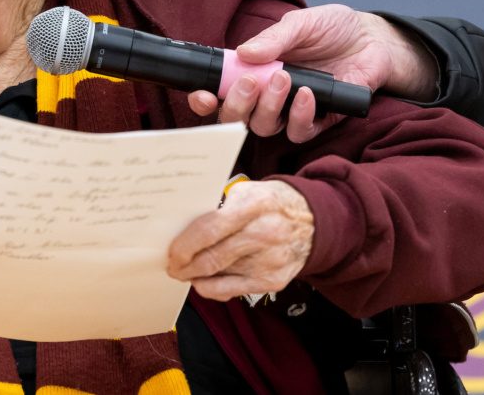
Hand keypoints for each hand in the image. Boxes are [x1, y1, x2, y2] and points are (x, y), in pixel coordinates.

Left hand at [168, 180, 312, 301]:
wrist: (313, 222)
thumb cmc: (270, 203)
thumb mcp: (246, 191)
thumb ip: (217, 207)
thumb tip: (181, 228)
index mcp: (254, 205)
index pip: (209, 229)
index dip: (184, 245)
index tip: (170, 252)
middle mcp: (264, 234)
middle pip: (212, 258)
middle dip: (184, 266)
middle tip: (172, 266)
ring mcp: (270, 261)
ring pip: (218, 277)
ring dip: (195, 276)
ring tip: (184, 270)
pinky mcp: (273, 281)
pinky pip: (231, 291)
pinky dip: (211, 289)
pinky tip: (202, 282)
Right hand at [187, 5, 438, 141]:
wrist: (373, 39)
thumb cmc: (332, 28)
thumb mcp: (300, 24)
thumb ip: (273, 39)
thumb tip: (243, 54)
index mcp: (254, 70)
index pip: (220, 92)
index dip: (206, 99)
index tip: (205, 95)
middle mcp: (267, 94)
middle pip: (236, 117)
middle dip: (238, 104)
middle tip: (252, 82)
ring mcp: (290, 110)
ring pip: (263, 128)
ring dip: (269, 108)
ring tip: (285, 79)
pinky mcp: (318, 121)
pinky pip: (299, 132)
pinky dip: (300, 116)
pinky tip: (308, 93)